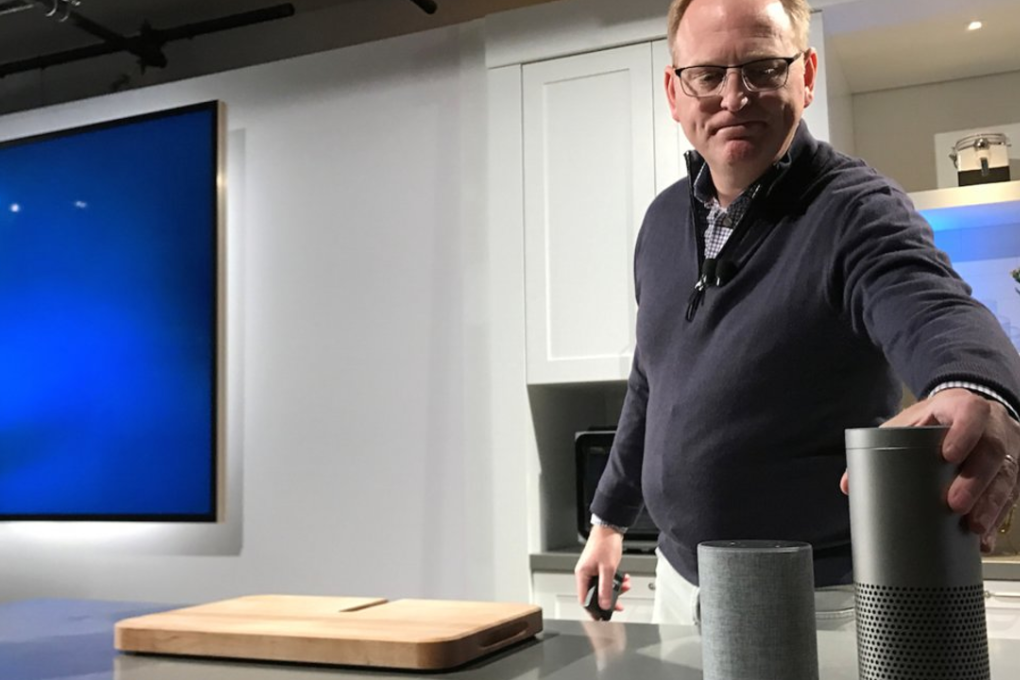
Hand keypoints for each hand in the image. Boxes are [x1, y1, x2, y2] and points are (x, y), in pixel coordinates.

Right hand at [574, 525, 630, 616]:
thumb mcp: (608, 569)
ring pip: (602, 587)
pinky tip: (623, 579)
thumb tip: (605, 604)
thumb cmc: (605, 543)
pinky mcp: (598, 567)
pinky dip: (615, 581)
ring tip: (625, 587)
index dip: (592, 610)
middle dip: (609, 598)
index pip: (584, 599)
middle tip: (618, 604)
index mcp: (582, 574)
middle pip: (594, 594)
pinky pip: (606, 579)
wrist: (610, 528)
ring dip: (615, 589)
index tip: (601, 617)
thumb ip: (606, 588)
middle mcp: (585, 573)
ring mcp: (592, 570)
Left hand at [840, 389, 1019, 551]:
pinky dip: (997, 519)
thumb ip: (881, 446)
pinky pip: (1011, 497)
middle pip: (992, 452)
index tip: (948, 455)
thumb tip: (848, 484)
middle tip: (955, 503)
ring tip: (973, 526)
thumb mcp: (909, 423)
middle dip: (975, 481)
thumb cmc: (936, 419)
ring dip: (990, 505)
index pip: (970, 413)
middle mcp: (992, 427)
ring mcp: (1008, 450)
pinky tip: (984, 536)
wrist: (967, 411)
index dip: (963, 433)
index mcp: (963, 407)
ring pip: (1007, 477)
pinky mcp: (1013, 473)